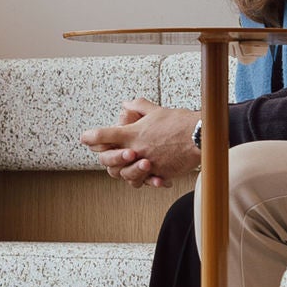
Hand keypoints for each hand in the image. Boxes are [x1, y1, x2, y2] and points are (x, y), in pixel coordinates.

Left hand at [79, 98, 200, 187]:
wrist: (201, 136)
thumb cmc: (180, 122)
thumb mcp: (156, 110)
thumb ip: (138, 107)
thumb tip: (126, 104)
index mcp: (133, 133)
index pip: (103, 136)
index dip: (91, 137)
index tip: (85, 138)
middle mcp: (136, 150)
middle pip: (108, 160)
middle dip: (106, 157)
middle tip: (112, 153)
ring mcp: (147, 164)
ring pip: (125, 176)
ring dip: (126, 171)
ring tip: (135, 165)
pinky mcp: (160, 174)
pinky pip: (147, 182)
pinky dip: (149, 180)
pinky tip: (155, 177)